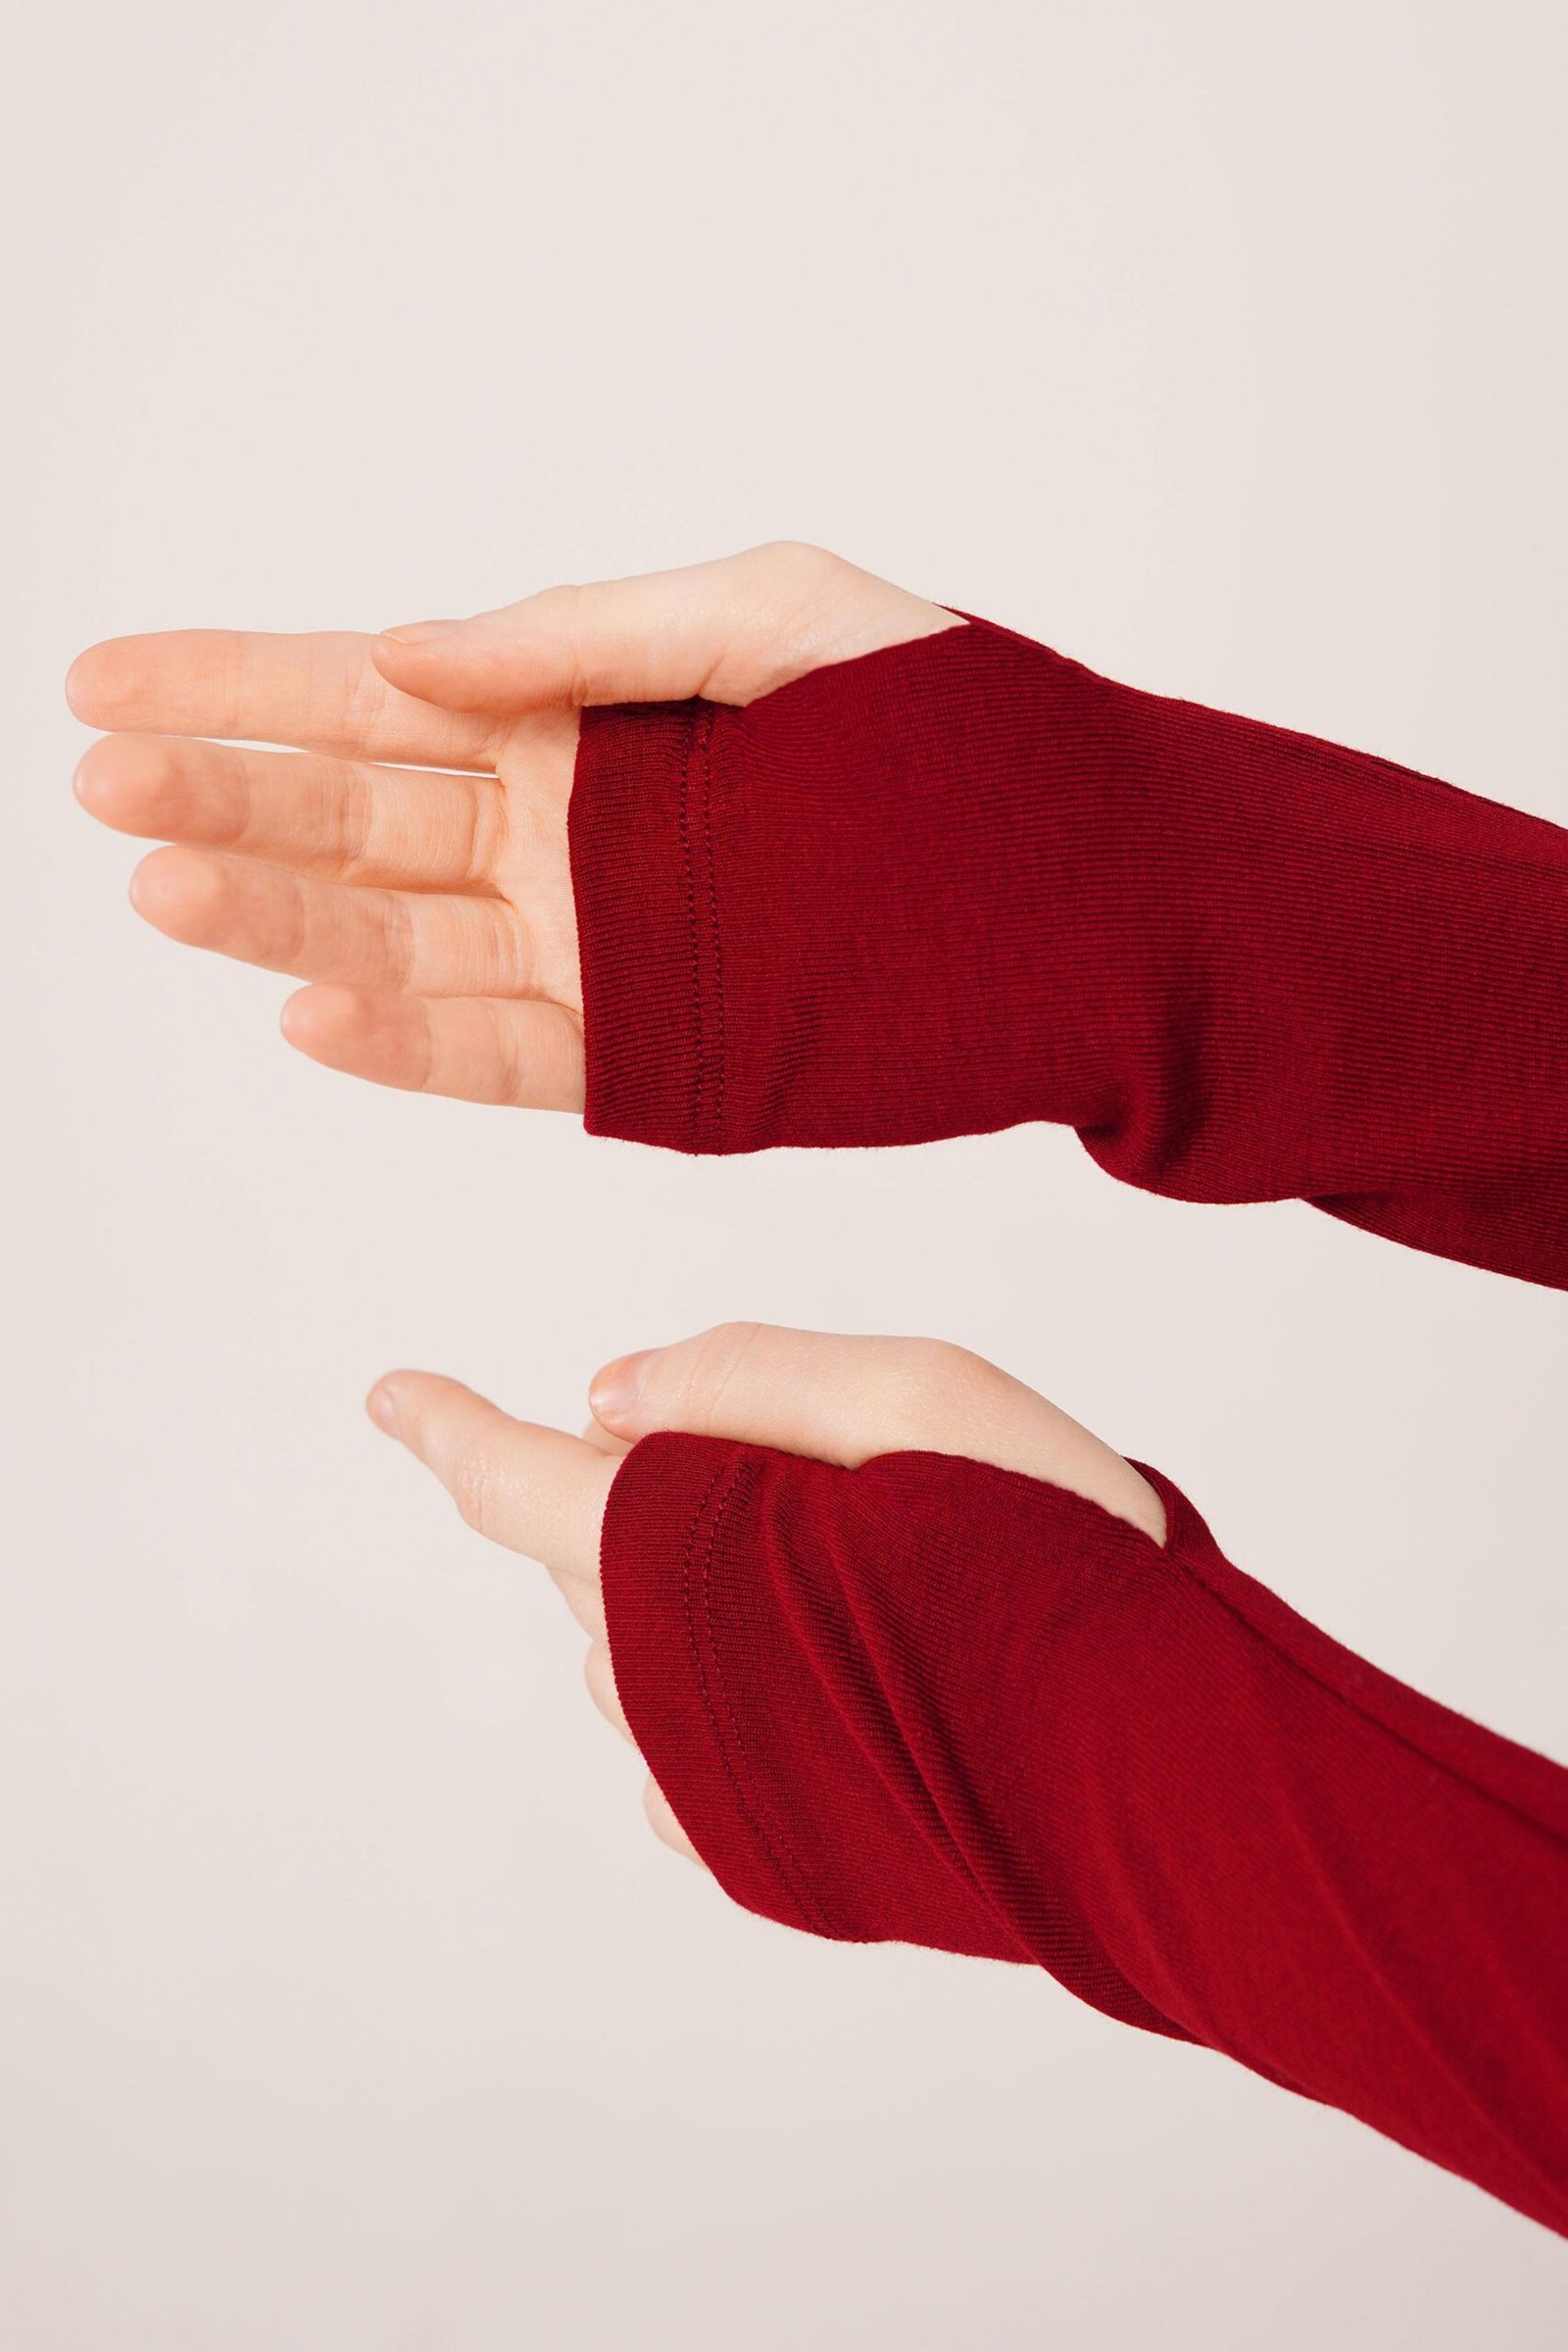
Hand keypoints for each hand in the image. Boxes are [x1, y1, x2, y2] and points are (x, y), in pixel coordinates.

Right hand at [67, 543, 959, 1108]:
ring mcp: (601, 953)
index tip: (107, 674)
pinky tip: (304, 1007)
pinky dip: (402, 1041)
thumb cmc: (965, 738)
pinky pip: (500, 1056)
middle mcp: (571, 839)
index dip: (238, 683)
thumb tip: (412, 649)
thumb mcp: (781, 618)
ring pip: (403, 937)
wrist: (1109, 902)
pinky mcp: (651, 1061)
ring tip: (160, 881)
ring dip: (281, 913)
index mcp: (588, 716)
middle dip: (225, 791)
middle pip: (360, 814)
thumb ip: (589, 633)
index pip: (377, 694)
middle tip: (100, 774)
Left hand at [365, 1323, 1165, 1866]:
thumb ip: (743, 1375)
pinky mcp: (761, 1854)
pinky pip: (696, 1748)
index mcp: (671, 1551)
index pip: (512, 1479)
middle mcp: (656, 1681)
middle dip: (660, 1501)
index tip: (392, 1395)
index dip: (448, 1425)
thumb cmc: (1049, 1555)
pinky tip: (861, 1682)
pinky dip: (737, 1694)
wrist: (1157, 1769)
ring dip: (707, 1599)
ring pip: (644, 1653)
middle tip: (831, 1487)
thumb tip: (608, 1400)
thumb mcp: (914, 1389)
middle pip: (594, 1558)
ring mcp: (702, 1784)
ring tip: (879, 1586)